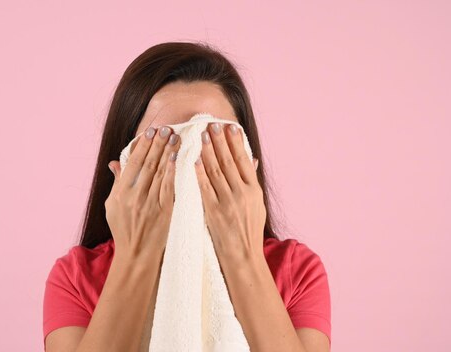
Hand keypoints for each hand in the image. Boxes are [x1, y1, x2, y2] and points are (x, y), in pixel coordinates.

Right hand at [106, 126, 180, 261]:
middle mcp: (134, 197)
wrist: (137, 255)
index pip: (133, 163)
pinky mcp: (164, 211)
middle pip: (148, 164)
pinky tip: (177, 157)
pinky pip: (169, 186)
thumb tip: (115, 162)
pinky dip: (173, 170)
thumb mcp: (112, 207)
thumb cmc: (124, 230)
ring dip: (168, 152)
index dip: (142, 145)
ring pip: (160, 172)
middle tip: (166, 127)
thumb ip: (116, 183)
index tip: (149, 131)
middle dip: (158, 143)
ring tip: (175, 136)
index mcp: (120, 194)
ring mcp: (150, 204)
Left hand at [194, 122, 264, 263]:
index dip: (236, 142)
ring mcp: (227, 202)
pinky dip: (198, 173)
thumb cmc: (249, 231)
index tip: (230, 127)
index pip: (244, 160)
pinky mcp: (213, 211)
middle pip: (229, 161)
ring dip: (208, 151)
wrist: (243, 256)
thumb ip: (252, 181)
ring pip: (216, 171)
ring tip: (202, 135)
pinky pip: (204, 188)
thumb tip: (252, 159)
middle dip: (219, 141)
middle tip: (212, 124)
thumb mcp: (257, 205)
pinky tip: (193, 160)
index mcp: (253, 190)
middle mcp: (241, 193)